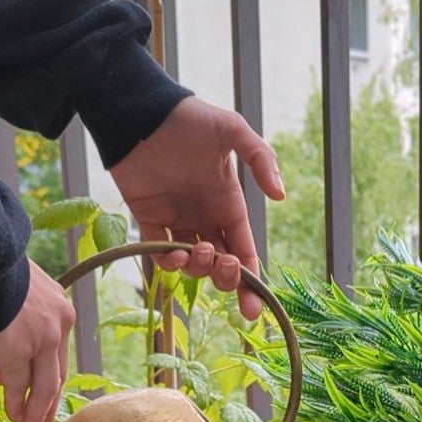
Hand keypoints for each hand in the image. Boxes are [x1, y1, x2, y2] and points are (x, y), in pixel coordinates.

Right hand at [0, 260, 75, 421]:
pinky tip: (13, 416)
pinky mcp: (18, 352)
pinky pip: (19, 385)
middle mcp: (58, 325)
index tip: (45, 395)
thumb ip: (22, 316)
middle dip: (48, 403)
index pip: (58, 352)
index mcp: (59, 308)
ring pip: (45, 386)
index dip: (51, 377)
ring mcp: (41, 340)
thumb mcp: (17, 291)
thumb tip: (8, 343)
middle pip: (58, 373)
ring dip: (36, 412)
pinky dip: (16, 403)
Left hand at [109, 97, 285, 318]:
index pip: (245, 251)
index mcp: (229, 204)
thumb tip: (281, 195)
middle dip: (225, 276)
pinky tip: (174, 255)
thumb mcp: (233, 131)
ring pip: (193, 263)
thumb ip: (260, 159)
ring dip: (198, 268)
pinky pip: (157, 252)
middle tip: (222, 265)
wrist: (141, 112)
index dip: (251, 282)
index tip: (253, 310)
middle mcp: (205, 217)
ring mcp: (177, 220)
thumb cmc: (190, 118)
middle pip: (221, 264)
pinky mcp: (147, 218)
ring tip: (197, 251)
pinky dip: (167, 262)